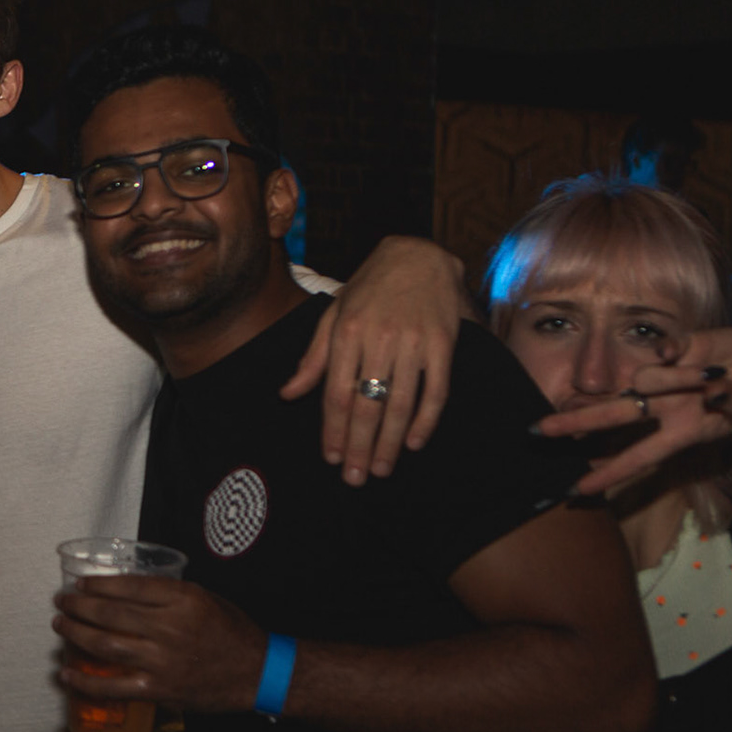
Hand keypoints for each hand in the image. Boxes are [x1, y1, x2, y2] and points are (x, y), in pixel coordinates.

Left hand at [51, 574, 264, 712]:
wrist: (257, 673)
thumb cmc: (232, 632)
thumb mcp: (205, 598)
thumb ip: (168, 594)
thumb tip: (126, 590)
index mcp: (183, 599)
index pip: (129, 586)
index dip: (98, 584)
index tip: (81, 584)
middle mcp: (170, 627)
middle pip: (111, 613)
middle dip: (79, 606)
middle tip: (62, 602)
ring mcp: (163, 661)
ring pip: (106, 644)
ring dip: (77, 634)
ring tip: (61, 626)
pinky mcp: (159, 689)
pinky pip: (115, 686)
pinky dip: (87, 681)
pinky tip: (68, 674)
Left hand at [281, 236, 466, 485]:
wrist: (418, 254)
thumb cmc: (369, 288)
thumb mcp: (333, 314)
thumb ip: (313, 357)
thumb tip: (288, 393)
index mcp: (347, 332)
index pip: (336, 393)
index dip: (332, 429)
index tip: (330, 457)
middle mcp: (379, 338)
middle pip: (366, 405)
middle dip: (358, 446)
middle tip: (354, 477)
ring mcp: (414, 342)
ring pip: (400, 403)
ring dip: (390, 442)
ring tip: (380, 469)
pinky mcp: (444, 343)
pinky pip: (436, 389)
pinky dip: (427, 420)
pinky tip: (416, 442)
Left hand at [534, 327, 731, 495]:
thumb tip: (712, 392)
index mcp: (680, 431)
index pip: (639, 456)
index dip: (610, 473)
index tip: (577, 489)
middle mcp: (663, 407)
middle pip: (613, 415)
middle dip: (576, 424)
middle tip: (538, 432)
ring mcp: (665, 378)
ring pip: (648, 378)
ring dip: (678, 378)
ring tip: (712, 376)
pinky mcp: (675, 348)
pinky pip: (665, 349)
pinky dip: (675, 351)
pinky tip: (689, 354)